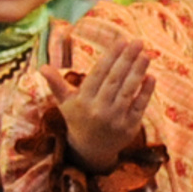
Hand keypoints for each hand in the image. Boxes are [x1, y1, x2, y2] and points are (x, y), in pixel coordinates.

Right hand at [59, 38, 155, 174]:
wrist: (91, 150)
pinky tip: (150, 76)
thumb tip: (42, 67)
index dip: (111, 57)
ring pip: (127, 91)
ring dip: (138, 72)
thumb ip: (56, 84)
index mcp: (82, 101)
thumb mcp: (65, 102)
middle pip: (114, 80)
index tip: (121, 41)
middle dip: (127, 59)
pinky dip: (145, 92)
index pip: (98, 74)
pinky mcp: (129, 127)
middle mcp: (98, 110)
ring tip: (145, 54)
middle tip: (137, 42)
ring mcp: (115, 119)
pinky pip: (139, 106)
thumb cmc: (78, 119)